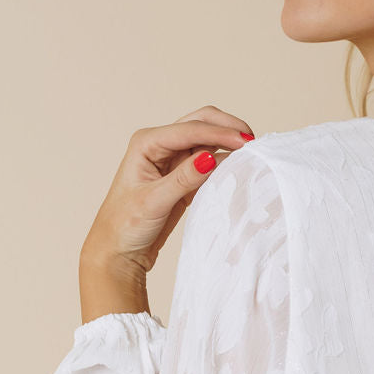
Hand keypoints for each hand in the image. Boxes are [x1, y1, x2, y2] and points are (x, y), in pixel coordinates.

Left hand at [81, 104, 254, 275]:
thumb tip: (210, 158)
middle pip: (201, 123)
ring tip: (252, 153)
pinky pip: (209, 160)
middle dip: (227, 128)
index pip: (190, 129)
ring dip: (228, 142)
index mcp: (146, 143)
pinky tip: (239, 167)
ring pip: (207, 139)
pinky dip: (224, 160)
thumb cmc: (125, 225)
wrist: (119, 250)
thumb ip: (183, 179)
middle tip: (253, 143)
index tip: (246, 143)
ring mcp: (172, 159)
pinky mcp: (183, 175)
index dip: (220, 133)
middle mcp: (159, 144)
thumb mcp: (154, 202)